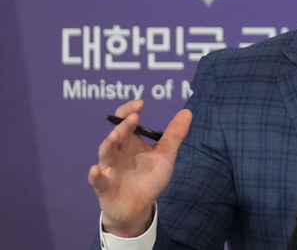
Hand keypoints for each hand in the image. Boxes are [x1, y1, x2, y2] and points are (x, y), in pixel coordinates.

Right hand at [88, 100, 191, 236]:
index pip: (126, 121)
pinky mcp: (104, 187)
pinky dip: (96, 175)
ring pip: (106, 153)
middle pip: (117, 134)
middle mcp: (117, 151)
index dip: (130, 111)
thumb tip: (187, 112)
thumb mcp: (165, 156)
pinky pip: (98, 181)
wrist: (138, 207)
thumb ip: (174, 136)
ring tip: (116, 135)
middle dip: (124, 125)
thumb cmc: (149, 177)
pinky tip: (96, 170)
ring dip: (110, 143)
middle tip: (134, 116)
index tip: (141, 103)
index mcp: (130, 141)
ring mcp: (109, 168)